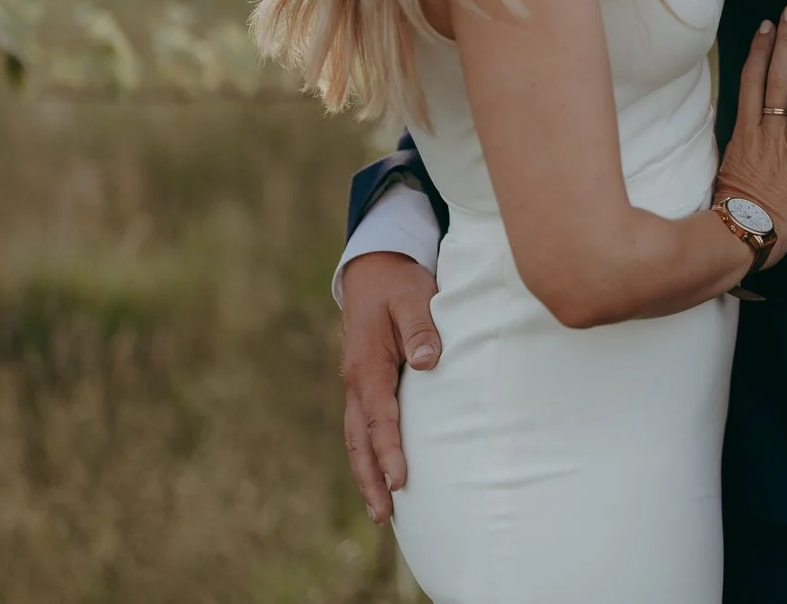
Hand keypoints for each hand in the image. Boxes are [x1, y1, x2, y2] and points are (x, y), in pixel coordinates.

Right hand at [340, 251, 440, 523]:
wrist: (373, 270)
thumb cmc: (398, 284)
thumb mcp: (413, 296)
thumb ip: (422, 327)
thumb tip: (430, 361)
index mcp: (366, 365)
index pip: (379, 416)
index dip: (389, 449)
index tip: (400, 479)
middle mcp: (356, 382)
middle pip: (359, 440)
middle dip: (370, 479)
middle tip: (384, 516)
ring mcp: (358, 386)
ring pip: (357, 439)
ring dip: (367, 475)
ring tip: (381, 513)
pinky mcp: (367, 386)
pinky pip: (365, 428)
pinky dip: (371, 455)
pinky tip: (383, 478)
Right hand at [713, 7, 786, 268]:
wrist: (741, 238)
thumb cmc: (733, 207)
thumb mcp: (728, 165)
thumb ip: (736, 138)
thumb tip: (733, 115)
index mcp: (746, 132)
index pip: (752, 82)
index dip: (760, 51)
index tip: (767, 24)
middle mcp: (768, 134)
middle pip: (776, 80)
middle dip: (785, 44)